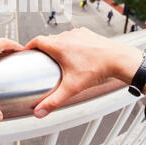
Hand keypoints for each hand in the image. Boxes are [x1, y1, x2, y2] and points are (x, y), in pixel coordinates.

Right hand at [25, 28, 143, 118]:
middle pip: (49, 40)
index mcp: (59, 46)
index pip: (37, 41)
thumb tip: (40, 111)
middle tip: (42, 59)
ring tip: (59, 58)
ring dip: (58, 46)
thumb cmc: (97, 69)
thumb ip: (54, 100)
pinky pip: (74, 37)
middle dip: (44, 49)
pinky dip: (71, 44)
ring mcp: (78, 33)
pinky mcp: (87, 34)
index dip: (29, 45)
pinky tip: (76, 55)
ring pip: (62, 38)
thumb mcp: (72, 87)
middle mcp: (67, 36)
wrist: (118, 59)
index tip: (27, 51)